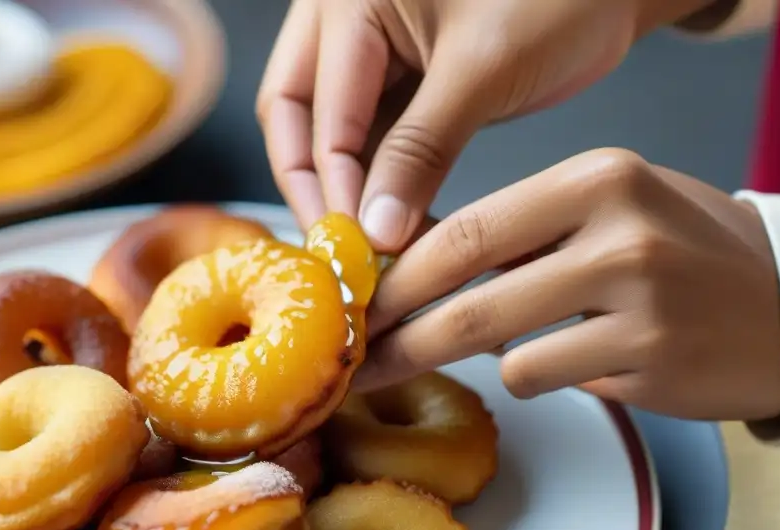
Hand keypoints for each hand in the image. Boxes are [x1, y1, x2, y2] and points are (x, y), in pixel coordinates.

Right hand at [256, 0, 713, 249]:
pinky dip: (385, 183)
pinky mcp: (406, 79)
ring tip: (381, 253)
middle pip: (297, 117)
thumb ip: (420, 149)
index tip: (353, 248)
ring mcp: (373, 50)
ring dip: (353, 193)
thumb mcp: (482, 70)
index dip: (330, 184)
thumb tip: (376, 232)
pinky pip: (376, 139)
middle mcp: (345, 19)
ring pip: (334, 134)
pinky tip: (404, 225)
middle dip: (318, 189)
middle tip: (344, 256)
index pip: (312, 108)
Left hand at [355, 149, 779, 422]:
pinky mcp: (648, 364)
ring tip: (511, 346)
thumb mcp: (607, 208)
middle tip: (360, 363)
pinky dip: (540, 377)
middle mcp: (620, 234)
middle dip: (399, 338)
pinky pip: (547, 380)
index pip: (467, 231)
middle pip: (468, 298)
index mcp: (597, 179)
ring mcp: (639, 305)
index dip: (398, 278)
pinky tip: (579, 360)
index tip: (359, 306)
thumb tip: (411, 258)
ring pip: (503, 351)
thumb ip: (519, 230)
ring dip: (482, 360)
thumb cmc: (681, 251)